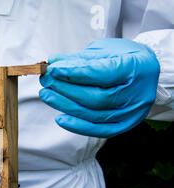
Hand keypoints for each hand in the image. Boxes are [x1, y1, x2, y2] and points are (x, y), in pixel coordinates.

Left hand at [39, 38, 159, 137]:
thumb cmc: (124, 57)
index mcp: (136, 67)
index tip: (53, 69)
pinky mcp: (125, 124)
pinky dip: (78, 126)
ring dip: (66, 106)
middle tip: (46, 81)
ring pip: (95, 114)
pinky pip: (99, 130)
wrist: (146, 72)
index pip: (103, 73)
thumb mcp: (105, 50)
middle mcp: (137, 93)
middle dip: (67, 90)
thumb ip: (80, 58)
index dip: (75, 73)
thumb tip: (53, 62)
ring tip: (47, 95)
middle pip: (97, 97)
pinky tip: (60, 118)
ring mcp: (132, 112)